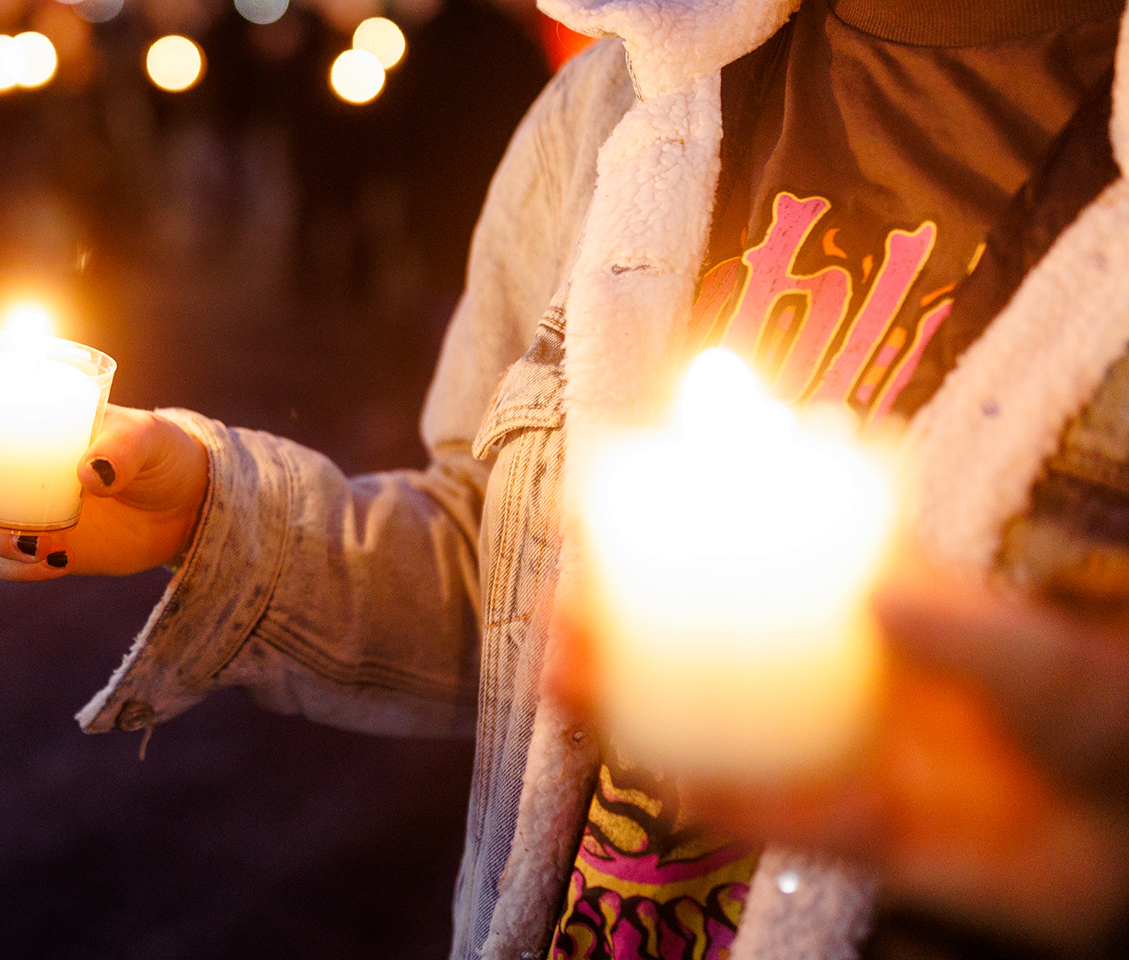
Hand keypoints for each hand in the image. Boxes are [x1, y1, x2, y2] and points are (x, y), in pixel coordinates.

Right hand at [0, 363, 209, 580]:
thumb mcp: (150, 437)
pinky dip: (14, 566)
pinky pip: (0, 562)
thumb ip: (124, 447)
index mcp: (25, 411)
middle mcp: (6, 458)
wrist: (183, 509)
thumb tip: (90, 474)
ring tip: (34, 542)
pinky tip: (54, 561)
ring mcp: (15, 504)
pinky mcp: (32, 546)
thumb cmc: (160, 453)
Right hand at [546, 569, 1128, 951]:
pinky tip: (668, 786)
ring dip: (641, 711)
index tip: (621, 502)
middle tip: (560, 608)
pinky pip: (772, 821)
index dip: (698, 523)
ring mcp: (845, 753)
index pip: (775, 550)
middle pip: (716, 644)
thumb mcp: (1041, 660)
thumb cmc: (1110, 718)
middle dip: (632, 627)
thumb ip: (960, 628)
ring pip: (718, 730)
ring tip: (565, 684)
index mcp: (884, 608)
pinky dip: (723, 807)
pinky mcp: (859, 835)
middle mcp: (846, 675)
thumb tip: (872, 594)